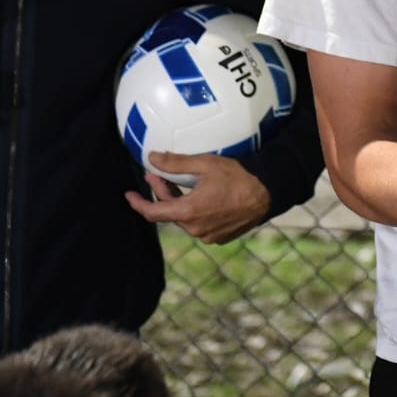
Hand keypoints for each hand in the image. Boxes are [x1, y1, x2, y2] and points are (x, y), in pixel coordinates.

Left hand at [124, 152, 272, 243]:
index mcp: (188, 213)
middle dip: (162, 193)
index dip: (138, 204)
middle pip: (170, 212)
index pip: (153, 213)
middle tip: (160, 174)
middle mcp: (195, 229)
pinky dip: (195, 210)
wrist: (267, 193)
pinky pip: (200, 224)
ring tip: (183, 183)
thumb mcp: (205, 164)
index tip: (128, 195)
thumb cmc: (238, 177)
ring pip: (185, 218)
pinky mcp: (220, 237)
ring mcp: (208, 235)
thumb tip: (152, 158)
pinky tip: (203, 196)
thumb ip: (175, 163)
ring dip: (179, 202)